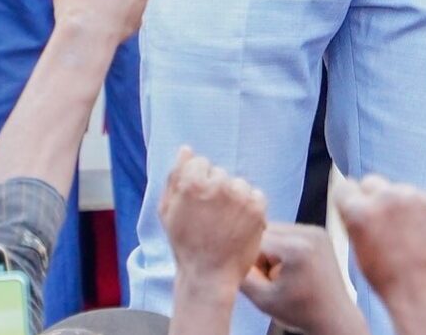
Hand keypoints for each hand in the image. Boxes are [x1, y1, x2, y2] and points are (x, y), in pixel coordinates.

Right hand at [160, 147, 266, 306]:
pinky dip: (250, 206)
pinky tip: (239, 224)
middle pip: (220, 173)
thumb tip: (186, 149)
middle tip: (210, 217)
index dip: (198, 183)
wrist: (208, 276)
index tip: (197, 204)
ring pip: (238, 184)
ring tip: (225, 223)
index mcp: (193, 182)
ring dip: (234, 198)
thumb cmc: (184, 243)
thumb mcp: (167, 211)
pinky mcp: (257, 207)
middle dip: (216, 190)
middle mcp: (218, 185)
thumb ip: (174, 176)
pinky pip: (255, 194)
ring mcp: (240, 195)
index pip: (201, 163)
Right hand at [240, 222, 364, 334]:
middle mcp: (308, 232)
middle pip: (266, 231)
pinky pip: (290, 232)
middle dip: (260, 252)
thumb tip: (228, 257)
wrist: (333, 316)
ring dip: (271, 248)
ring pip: (277, 230)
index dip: (249, 259)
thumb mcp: (264, 300)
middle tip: (267, 277)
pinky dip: (283, 247)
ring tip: (279, 273)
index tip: (253, 276)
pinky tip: (289, 267)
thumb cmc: (301, 312)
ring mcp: (316, 230)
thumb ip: (243, 277)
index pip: (256, 241)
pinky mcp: (319, 232)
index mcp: (295, 247)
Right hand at [335, 175, 425, 333]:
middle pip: (373, 182)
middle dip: (375, 198)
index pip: (347, 187)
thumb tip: (358, 201)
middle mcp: (386, 198)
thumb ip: (356, 221)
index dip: (351, 198)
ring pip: (402, 191)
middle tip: (385, 221)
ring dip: (403, 206)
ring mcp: (415, 198)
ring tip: (410, 237)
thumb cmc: (388, 280)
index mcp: (360, 213)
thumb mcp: (358, 251)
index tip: (356, 205)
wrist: (425, 296)